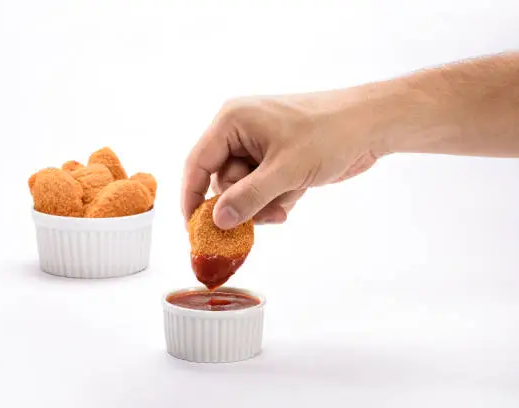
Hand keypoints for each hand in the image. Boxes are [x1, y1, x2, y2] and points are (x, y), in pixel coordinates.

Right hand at [181, 89, 383, 228]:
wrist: (371, 125)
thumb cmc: (329, 135)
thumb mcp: (285, 171)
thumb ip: (248, 198)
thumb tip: (217, 221)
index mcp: (233, 121)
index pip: (198, 163)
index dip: (192, 197)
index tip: (194, 229)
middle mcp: (240, 131)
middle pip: (222, 181)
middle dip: (244, 202)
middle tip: (267, 215)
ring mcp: (259, 145)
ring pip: (243, 188)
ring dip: (263, 203)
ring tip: (286, 203)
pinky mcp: (276, 158)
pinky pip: (262, 187)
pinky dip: (277, 196)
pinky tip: (296, 192)